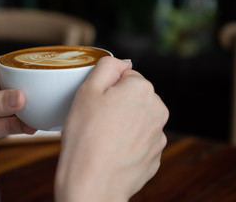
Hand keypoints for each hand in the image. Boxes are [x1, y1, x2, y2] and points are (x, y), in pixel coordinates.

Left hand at [0, 57, 35, 146]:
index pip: (0, 64)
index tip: (37, 69)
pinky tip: (31, 125)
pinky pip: (6, 124)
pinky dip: (19, 125)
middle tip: (43, 92)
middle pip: (8, 85)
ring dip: (24, 109)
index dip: (18, 66)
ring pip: (9, 105)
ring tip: (42, 110)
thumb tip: (19, 97)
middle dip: (24, 89)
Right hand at [55, 57, 168, 201]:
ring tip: (103, 137)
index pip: (125, 76)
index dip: (106, 88)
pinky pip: (140, 139)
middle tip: (96, 119)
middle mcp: (158, 110)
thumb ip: (107, 66)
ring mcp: (159, 135)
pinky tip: (112, 151)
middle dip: (117, 103)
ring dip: (123, 123)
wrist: (92, 183)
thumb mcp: (87, 90)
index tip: (95, 103)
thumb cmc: (86, 138)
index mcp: (142, 89)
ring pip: (137, 118)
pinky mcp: (155, 156)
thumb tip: (123, 61)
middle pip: (134, 96)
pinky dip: (128, 142)